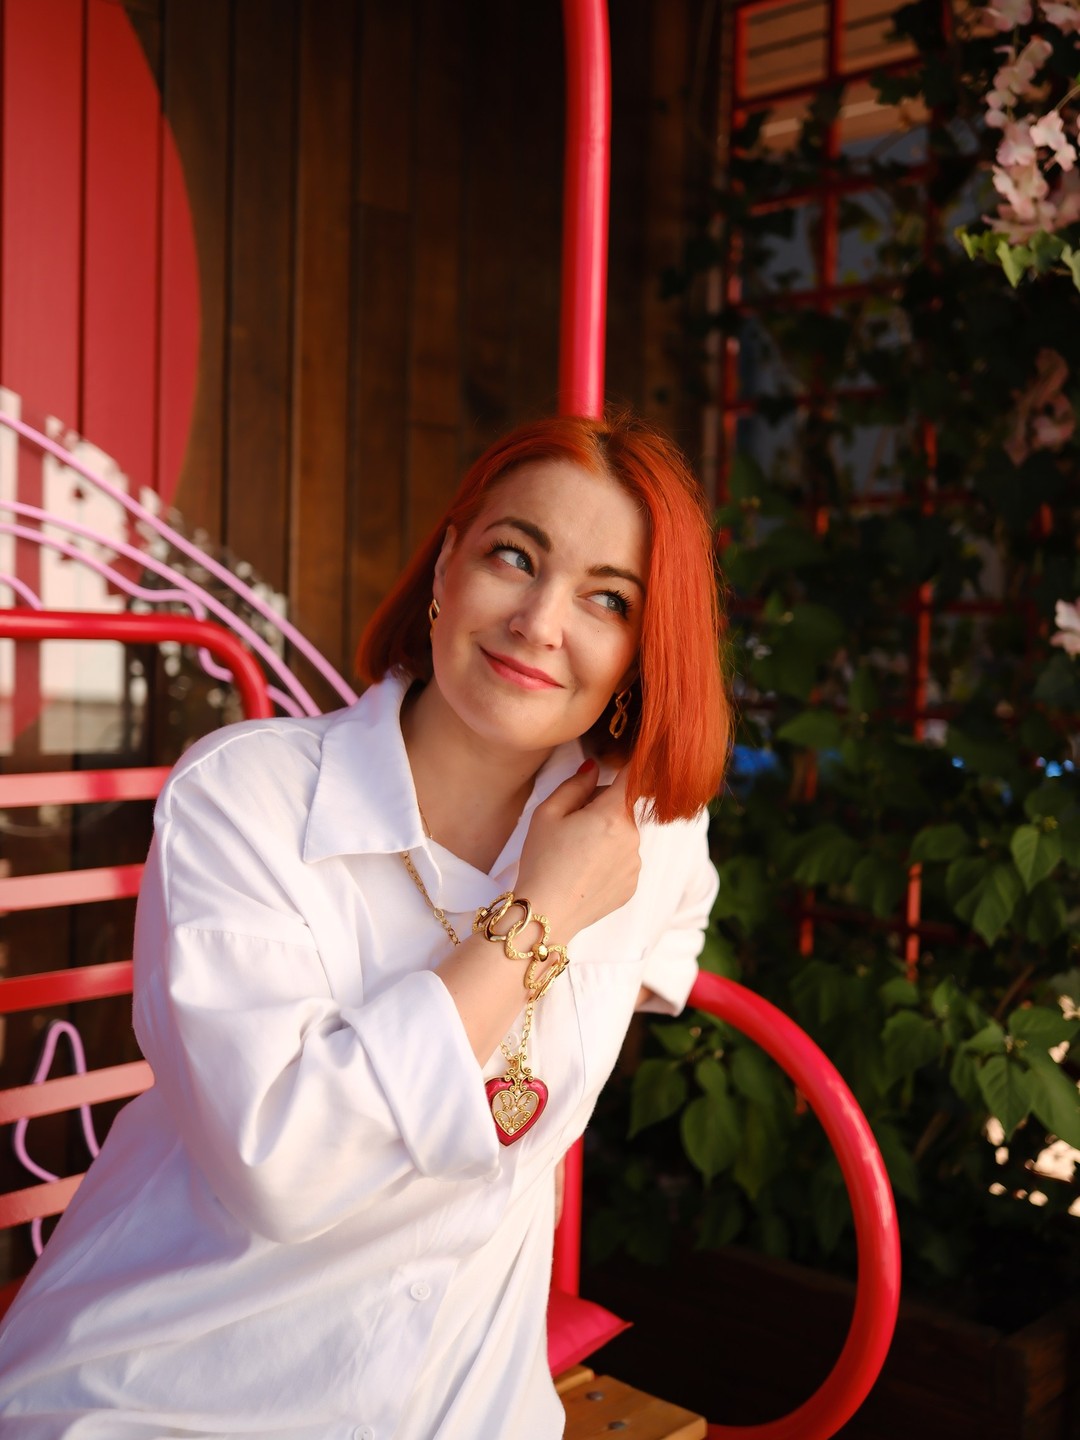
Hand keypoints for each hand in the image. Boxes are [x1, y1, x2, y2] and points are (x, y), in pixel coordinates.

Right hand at [515, 760, 639, 940]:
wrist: (546, 914)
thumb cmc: (542, 860)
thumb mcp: (547, 814)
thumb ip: (575, 785)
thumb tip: (594, 768)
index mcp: (613, 815)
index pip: (633, 777)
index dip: (631, 765)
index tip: (635, 757)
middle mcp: (632, 838)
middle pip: (621, 808)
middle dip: (601, 808)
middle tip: (569, 826)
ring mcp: (635, 864)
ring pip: (622, 836)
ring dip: (606, 836)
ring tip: (574, 855)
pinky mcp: (632, 885)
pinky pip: (623, 861)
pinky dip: (608, 861)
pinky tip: (583, 873)